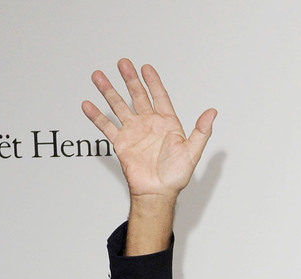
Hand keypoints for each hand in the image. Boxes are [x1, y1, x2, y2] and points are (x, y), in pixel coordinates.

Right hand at [82, 59, 215, 201]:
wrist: (157, 193)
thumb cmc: (176, 177)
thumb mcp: (192, 152)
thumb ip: (202, 131)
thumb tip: (212, 112)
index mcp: (166, 124)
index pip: (159, 96)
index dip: (153, 82)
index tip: (146, 67)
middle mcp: (149, 125)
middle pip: (137, 96)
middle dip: (129, 79)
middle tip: (122, 63)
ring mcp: (134, 132)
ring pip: (119, 106)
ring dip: (109, 91)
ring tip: (98, 76)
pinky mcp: (121, 143)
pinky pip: (106, 126)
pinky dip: (96, 116)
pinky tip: (87, 104)